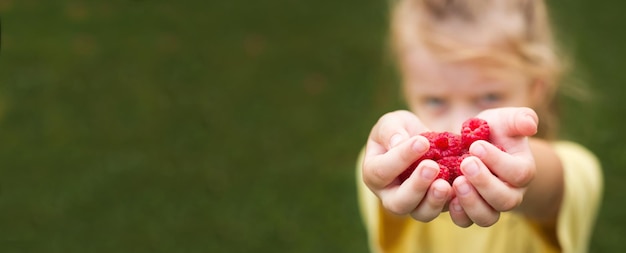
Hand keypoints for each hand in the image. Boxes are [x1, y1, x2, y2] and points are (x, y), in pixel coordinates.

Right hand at [362, 110, 452, 221]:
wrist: (421, 143)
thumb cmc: (400, 131)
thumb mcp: (392, 123)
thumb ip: (391, 130)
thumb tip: (398, 143)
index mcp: (373, 174)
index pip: (382, 171)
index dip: (401, 158)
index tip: (422, 142)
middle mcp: (390, 195)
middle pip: (398, 203)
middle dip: (416, 186)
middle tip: (432, 167)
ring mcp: (414, 204)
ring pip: (421, 213)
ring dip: (434, 201)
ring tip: (446, 184)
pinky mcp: (436, 205)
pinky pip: (445, 211)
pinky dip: (454, 202)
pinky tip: (462, 187)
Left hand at [448, 107, 538, 226]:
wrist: (474, 146)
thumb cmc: (493, 131)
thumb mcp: (505, 120)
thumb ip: (519, 119)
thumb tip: (530, 124)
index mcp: (523, 171)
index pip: (518, 173)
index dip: (498, 161)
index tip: (476, 146)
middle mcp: (511, 193)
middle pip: (505, 200)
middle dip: (484, 182)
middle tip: (465, 163)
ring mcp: (490, 205)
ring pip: (487, 217)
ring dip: (471, 202)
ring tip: (456, 182)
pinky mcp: (470, 211)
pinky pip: (466, 222)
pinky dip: (457, 213)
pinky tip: (447, 196)